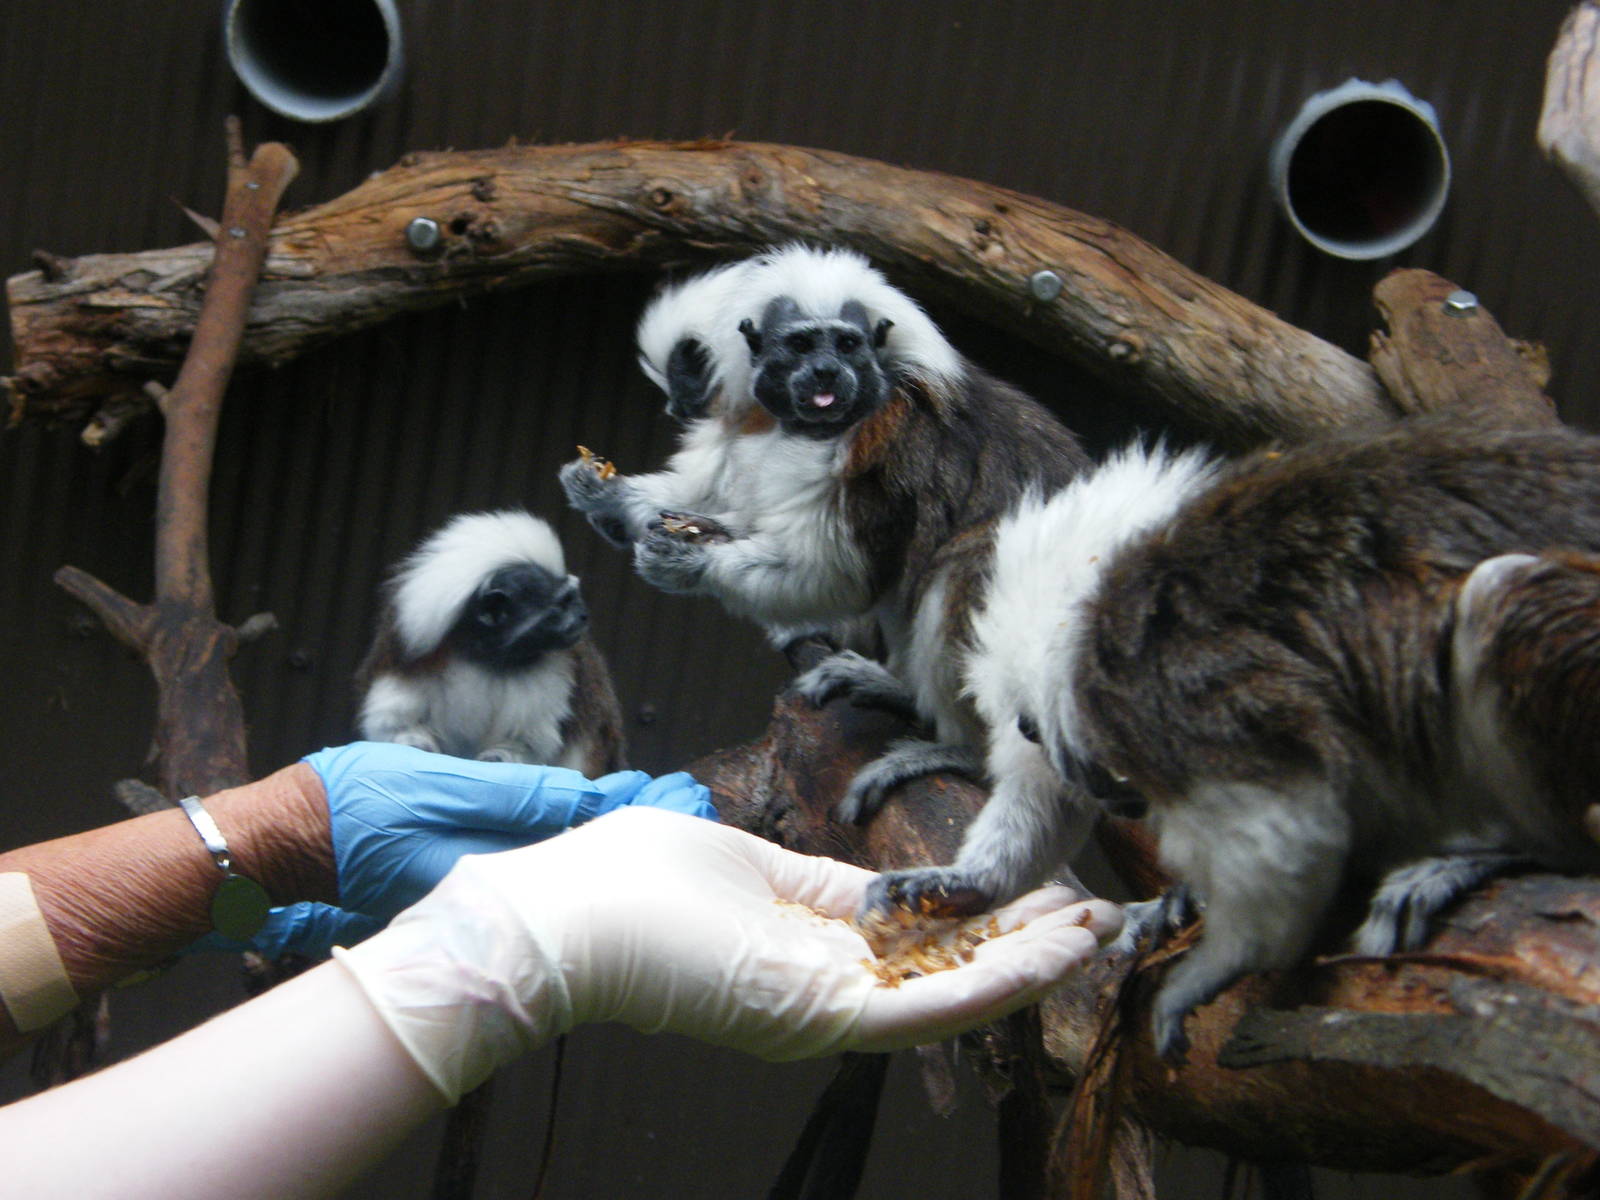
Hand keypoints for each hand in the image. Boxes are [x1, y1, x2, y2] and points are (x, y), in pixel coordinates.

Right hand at [304, 741, 716, 920]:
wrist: (283, 844)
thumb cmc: (355, 809)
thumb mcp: (438, 786)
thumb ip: (513, 795)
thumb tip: (583, 798)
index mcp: (497, 869)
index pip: (587, 843)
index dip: (635, 814)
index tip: (676, 791)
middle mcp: (496, 891)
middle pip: (585, 855)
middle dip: (635, 825)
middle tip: (687, 796)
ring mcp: (479, 891)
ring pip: (561, 857)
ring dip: (605, 829)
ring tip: (655, 801)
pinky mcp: (461, 883)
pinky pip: (530, 859)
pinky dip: (565, 836)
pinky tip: (585, 815)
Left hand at [334, 807, 1120, 1101]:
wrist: (564, 914)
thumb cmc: (632, 882)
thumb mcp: (749, 866)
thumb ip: (821, 885)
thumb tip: (882, 888)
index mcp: (808, 950)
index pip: (917, 941)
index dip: (985, 919)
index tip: (1043, 889)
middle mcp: (827, 991)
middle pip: (948, 974)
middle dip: (1028, 946)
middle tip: (1101, 915)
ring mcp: (826, 1009)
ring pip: (954, 996)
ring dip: (1032, 966)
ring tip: (1099, 930)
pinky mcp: (820, 1017)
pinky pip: (929, 1007)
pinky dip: (997, 982)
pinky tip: (1051, 951)